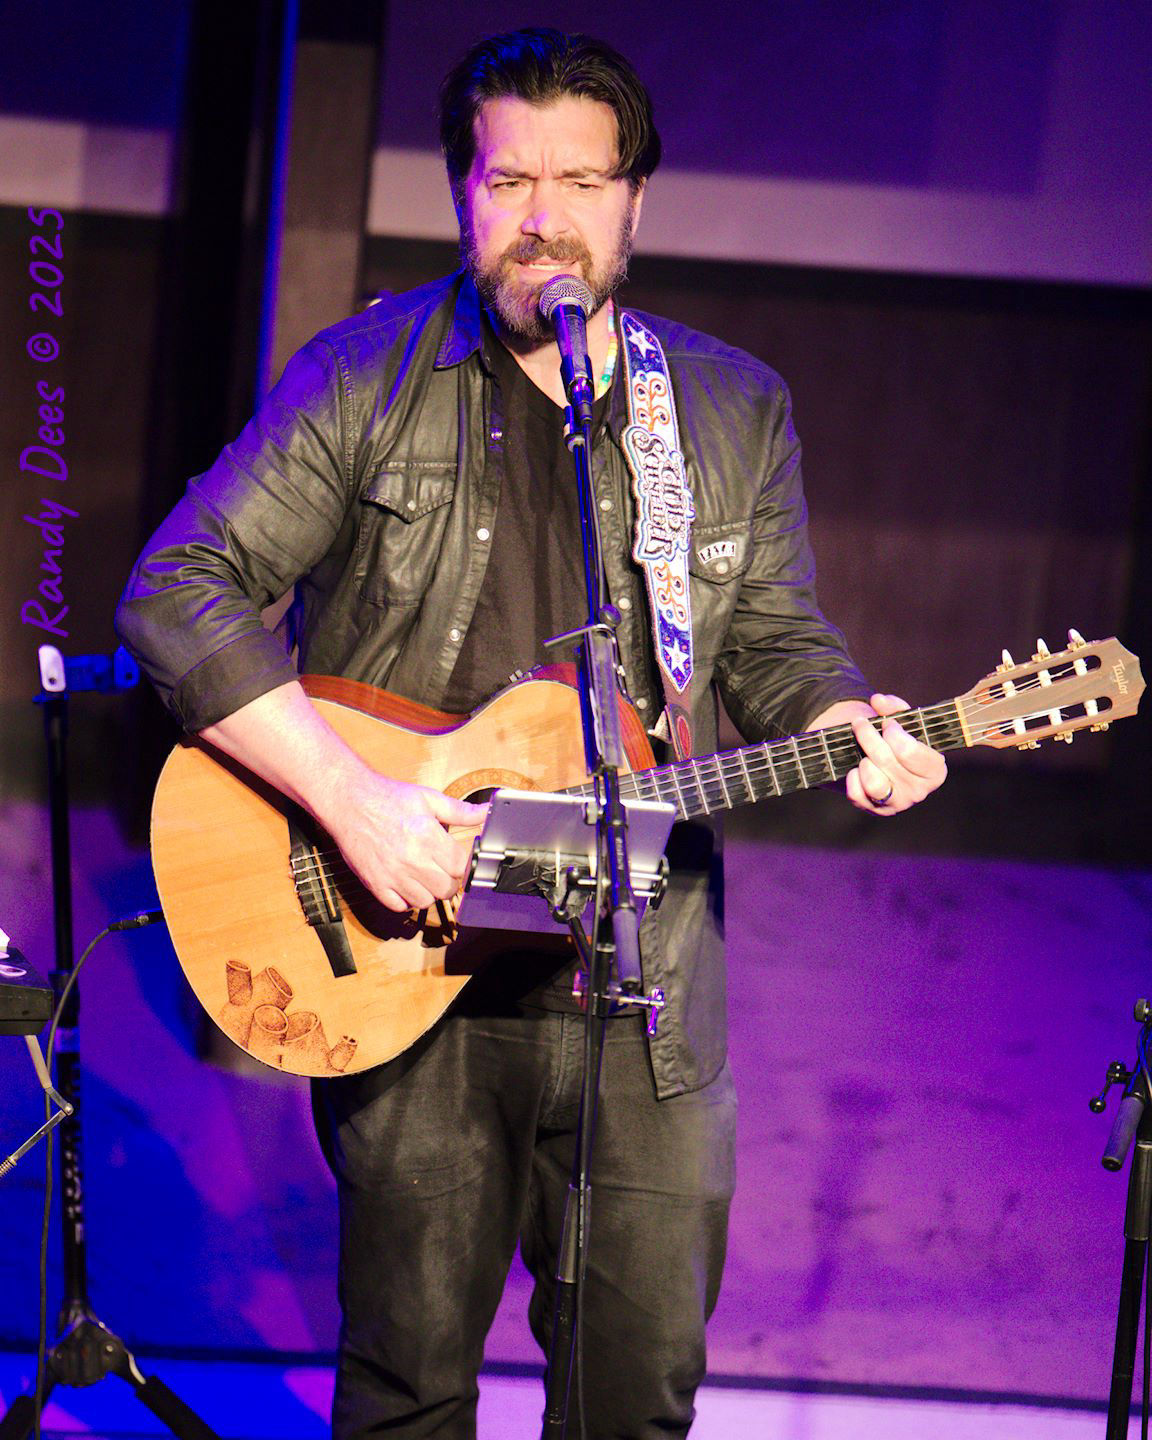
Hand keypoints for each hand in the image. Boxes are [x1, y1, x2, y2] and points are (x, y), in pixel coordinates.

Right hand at [323, 773, 487, 912]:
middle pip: (446, 888)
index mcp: (427, 836)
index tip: (459, 860)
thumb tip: (485, 812)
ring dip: (429, 891)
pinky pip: (399, 906)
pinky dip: (406, 900)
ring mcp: (392, 874)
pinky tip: (406, 882)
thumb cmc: (388, 798)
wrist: (348, 801)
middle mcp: (411, 859)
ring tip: (423, 874)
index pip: (461, 867)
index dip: (464, 865)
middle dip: (450, 880)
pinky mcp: (375, 884)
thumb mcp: (428, 798)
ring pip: (425, 901)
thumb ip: (460, 810)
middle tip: (442, 867)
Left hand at [844, 692, 947, 815]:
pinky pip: (857, 794)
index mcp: (934, 770)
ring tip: (864, 753)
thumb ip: (893, 707)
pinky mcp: (874, 810)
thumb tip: (879, 700)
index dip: (895, 734)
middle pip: (888, 761)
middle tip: (861, 724)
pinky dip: (853, 778)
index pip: (910, 752)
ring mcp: (896, 804)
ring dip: (864, 761)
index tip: (888, 724)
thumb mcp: (901, 720)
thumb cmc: (895, 740)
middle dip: (870, 737)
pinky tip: (856, 768)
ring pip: (874, 783)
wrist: (879, 761)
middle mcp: (919, 791)